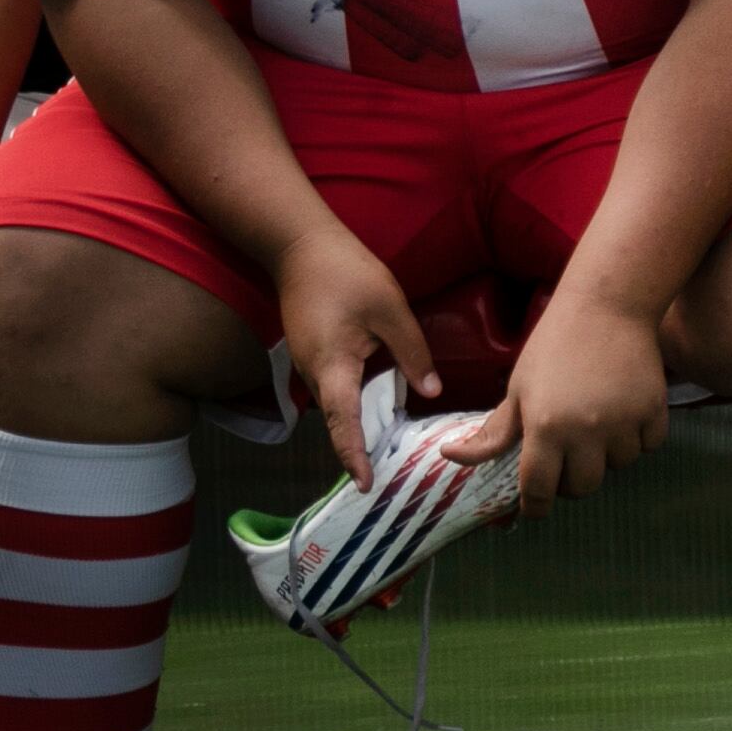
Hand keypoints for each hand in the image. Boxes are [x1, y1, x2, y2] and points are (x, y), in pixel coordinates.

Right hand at [275, 224, 439, 481]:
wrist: (300, 246)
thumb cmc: (346, 273)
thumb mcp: (390, 310)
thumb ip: (412, 353)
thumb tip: (431, 390)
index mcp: (332, 367)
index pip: (343, 423)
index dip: (354, 455)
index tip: (366, 484)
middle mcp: (313, 374)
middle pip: (339, 421)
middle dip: (360, 449)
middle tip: (389, 476)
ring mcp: (309, 365)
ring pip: (338, 405)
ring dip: (359, 426)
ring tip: (390, 451)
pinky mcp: (314, 354)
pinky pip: (336, 388)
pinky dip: (355, 403)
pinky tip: (381, 406)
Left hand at [464, 288, 671, 508]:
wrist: (606, 306)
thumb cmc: (553, 346)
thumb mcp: (517, 389)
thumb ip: (493, 433)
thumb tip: (449, 458)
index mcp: (544, 428)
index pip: (538, 489)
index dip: (533, 506)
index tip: (533, 508)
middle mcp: (585, 432)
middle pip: (582, 488)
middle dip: (571, 482)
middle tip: (566, 462)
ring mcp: (623, 423)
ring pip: (618, 467)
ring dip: (607, 457)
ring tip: (598, 430)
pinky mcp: (653, 410)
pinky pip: (648, 446)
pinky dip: (638, 439)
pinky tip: (625, 418)